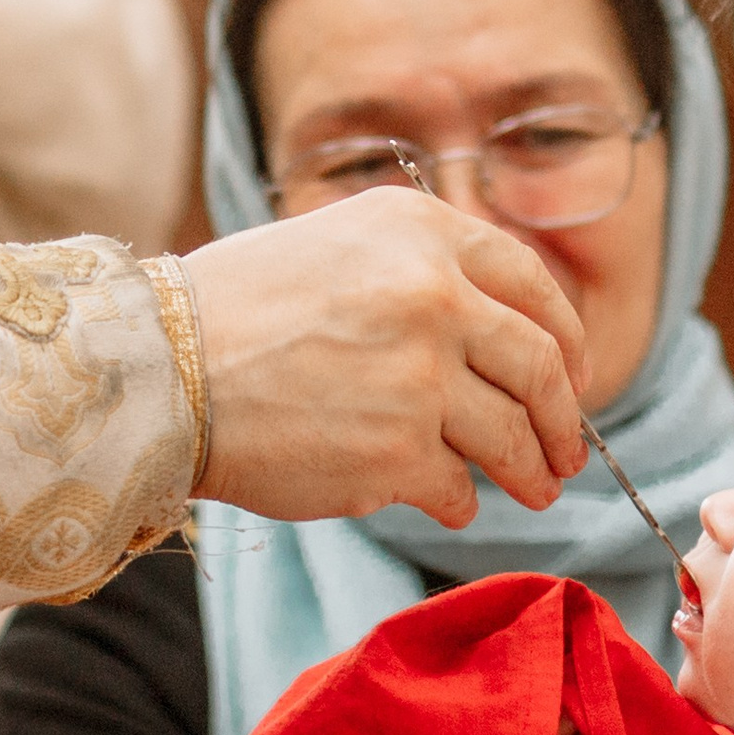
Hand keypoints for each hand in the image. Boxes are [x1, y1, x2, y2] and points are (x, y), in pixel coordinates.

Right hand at [182, 188, 587, 527]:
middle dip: (564, 420)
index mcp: (421, 231)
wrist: (161, 373)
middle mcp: (433, 295)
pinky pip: (459, 487)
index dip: (567, 339)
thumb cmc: (235, 312)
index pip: (533, 285)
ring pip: (512, 437)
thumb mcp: (337, 243)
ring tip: (534, 490)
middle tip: (567, 452)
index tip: (573, 376)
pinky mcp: (398, 452)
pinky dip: (462, 501)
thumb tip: (500, 331)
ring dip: (531, 471)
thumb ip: (420, 270)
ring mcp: (420, 377)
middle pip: (540, 366)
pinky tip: (450, 503)